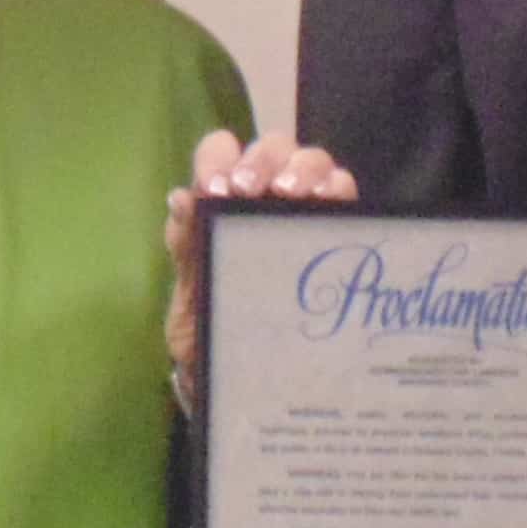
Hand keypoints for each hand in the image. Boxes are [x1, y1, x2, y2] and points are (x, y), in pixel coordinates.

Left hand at [167, 129, 360, 392]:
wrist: (249, 380)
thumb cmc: (213, 333)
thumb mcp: (191, 301)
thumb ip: (187, 253)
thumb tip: (182, 200)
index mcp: (218, 203)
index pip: (218, 152)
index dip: (217, 160)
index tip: (216, 191)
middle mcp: (262, 195)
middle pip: (270, 147)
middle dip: (261, 161)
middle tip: (250, 191)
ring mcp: (303, 207)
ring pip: (310, 160)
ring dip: (301, 169)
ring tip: (291, 195)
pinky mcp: (336, 228)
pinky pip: (344, 191)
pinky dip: (338, 187)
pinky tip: (330, 202)